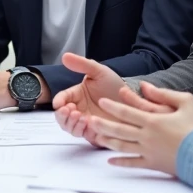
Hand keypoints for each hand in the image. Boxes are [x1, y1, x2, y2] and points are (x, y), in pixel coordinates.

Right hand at [51, 54, 168, 146]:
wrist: (134, 100)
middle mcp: (79, 110)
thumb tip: (64, 56)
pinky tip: (88, 123)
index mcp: (76, 95)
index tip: (60, 103)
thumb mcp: (99, 72)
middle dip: (62, 116)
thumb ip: (82, 64)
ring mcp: (87, 123)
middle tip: (70, 110)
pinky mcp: (96, 133)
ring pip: (70, 128)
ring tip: (79, 116)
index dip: (58, 102)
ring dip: (71, 124)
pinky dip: (82, 131)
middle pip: (62, 118)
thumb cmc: (115, 85)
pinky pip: (84, 136)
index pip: (61, 99)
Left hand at [90, 82, 192, 175]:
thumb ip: (163, 94)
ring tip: (95, 137)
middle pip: (120, 129)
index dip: (113, 107)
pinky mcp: (154, 164)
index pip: (127, 112)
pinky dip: (121, 162)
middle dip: (103, 124)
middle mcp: (147, 136)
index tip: (101, 102)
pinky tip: (110, 161)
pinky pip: (134, 163)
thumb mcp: (186, 102)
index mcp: (153, 120)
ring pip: (123, 146)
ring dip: (107, 141)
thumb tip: (145, 86)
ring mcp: (149, 151)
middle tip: (89, 120)